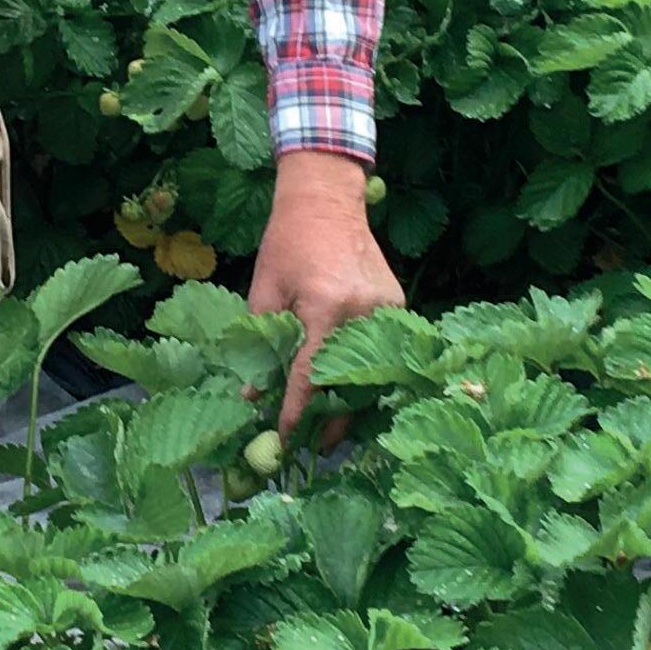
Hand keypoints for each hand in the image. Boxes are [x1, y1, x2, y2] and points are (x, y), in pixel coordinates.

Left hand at [248, 149, 404, 439]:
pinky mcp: (397, 305)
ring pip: (371, 372)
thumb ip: (259, 343)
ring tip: (332, 429)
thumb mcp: (264, 292)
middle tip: (314, 448)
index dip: (297, 412)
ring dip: (352, 401)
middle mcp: (365, 313)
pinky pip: (381, 350)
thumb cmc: (286, 243)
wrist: (326, 201)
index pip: (311, 376)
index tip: (284, 438)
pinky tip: (348, 391)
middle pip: (350, 384)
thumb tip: (253, 394)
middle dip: (333, 420)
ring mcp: (387, 310)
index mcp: (328, 308)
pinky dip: (364, 372)